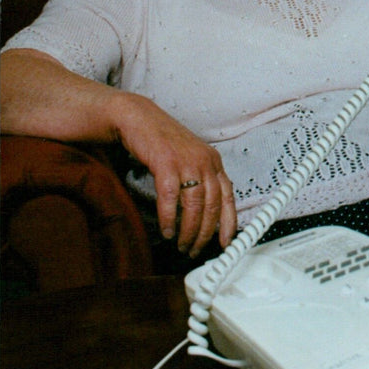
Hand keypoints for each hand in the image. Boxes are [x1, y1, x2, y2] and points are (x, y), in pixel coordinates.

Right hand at [111, 92, 236, 256]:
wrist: (140, 119)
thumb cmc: (164, 143)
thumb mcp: (191, 159)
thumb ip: (201, 181)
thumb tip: (205, 214)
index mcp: (214, 162)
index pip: (228, 197)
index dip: (229, 222)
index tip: (225, 242)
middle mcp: (205, 161)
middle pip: (211, 206)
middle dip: (204, 233)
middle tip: (194, 249)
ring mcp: (186, 161)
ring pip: (193, 205)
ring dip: (188, 230)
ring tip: (181, 244)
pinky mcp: (166, 162)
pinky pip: (170, 197)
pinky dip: (169, 218)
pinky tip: (166, 230)